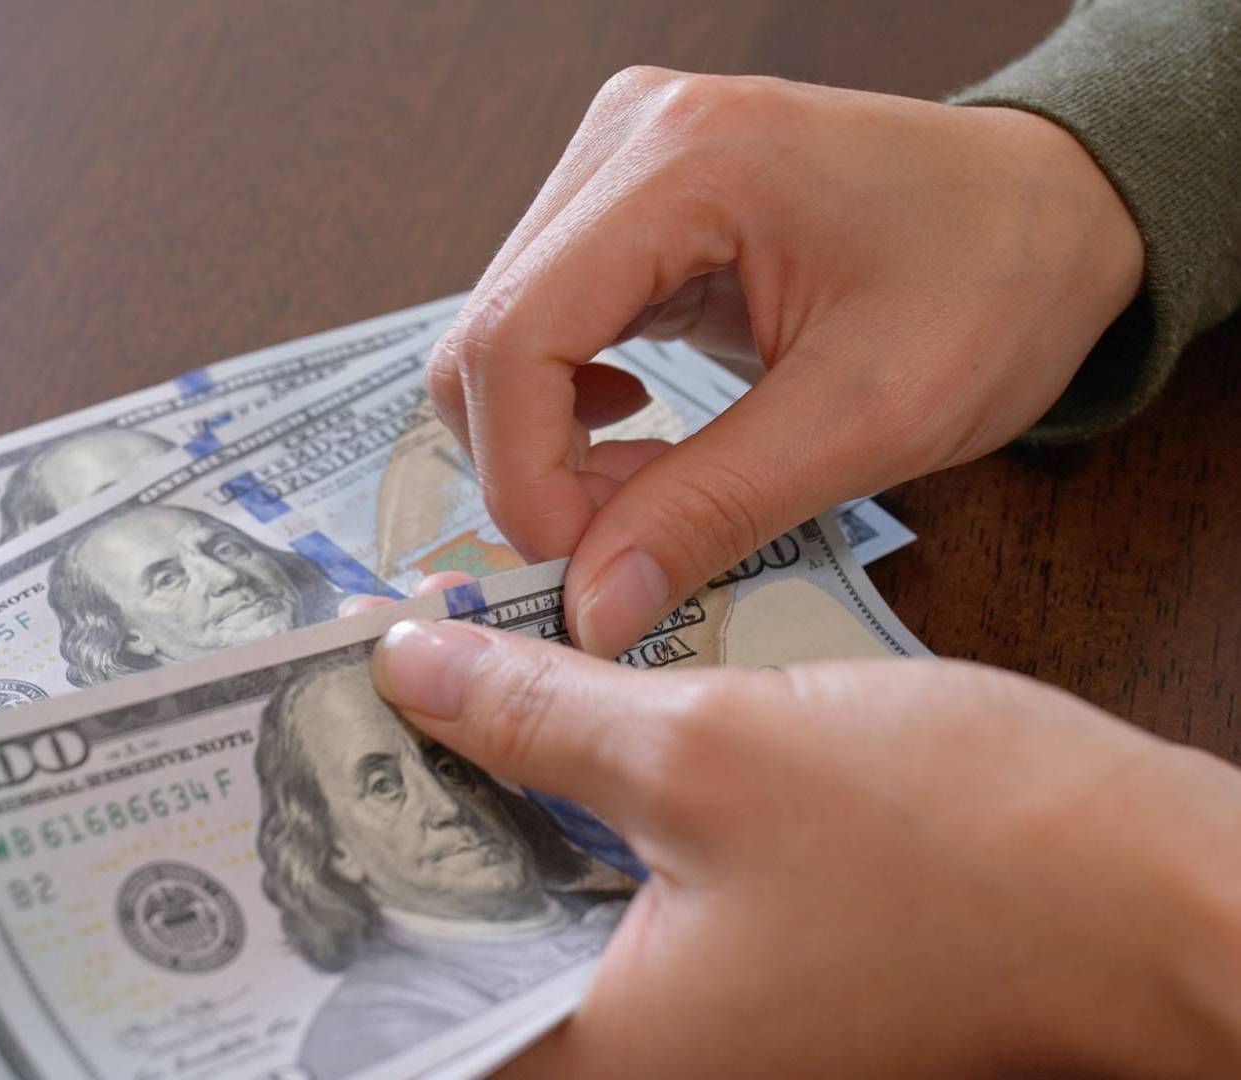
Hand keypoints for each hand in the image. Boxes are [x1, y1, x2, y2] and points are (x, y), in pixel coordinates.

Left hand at [370, 621, 1240, 1076]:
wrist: (1155, 892)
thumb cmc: (951, 844)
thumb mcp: (704, 748)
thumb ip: (534, 710)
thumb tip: (407, 663)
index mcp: (602, 1053)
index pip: (401, 1002)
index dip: (327, 890)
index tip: (273, 787)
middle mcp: (639, 1060)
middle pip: (461, 943)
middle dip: (397, 826)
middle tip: (327, 719)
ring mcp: (699, 1019)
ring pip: (539, 908)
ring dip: (483, 806)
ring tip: (406, 701)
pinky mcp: (746, 963)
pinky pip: (614, 893)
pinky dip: (568, 813)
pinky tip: (536, 726)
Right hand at [426, 70, 1145, 655]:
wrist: (1052, 207)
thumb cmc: (995, 281)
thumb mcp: (868, 416)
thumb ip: (713, 510)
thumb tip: (592, 608)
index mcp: (685, 162)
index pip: (512, 337)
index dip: (522, 477)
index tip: (580, 570)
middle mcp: (626, 139)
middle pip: (484, 338)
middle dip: (532, 469)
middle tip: (624, 542)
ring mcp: (617, 161)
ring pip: (498, 338)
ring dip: (546, 444)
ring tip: (650, 488)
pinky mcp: (623, 198)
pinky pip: (541, 322)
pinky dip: (565, 407)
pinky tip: (641, 432)